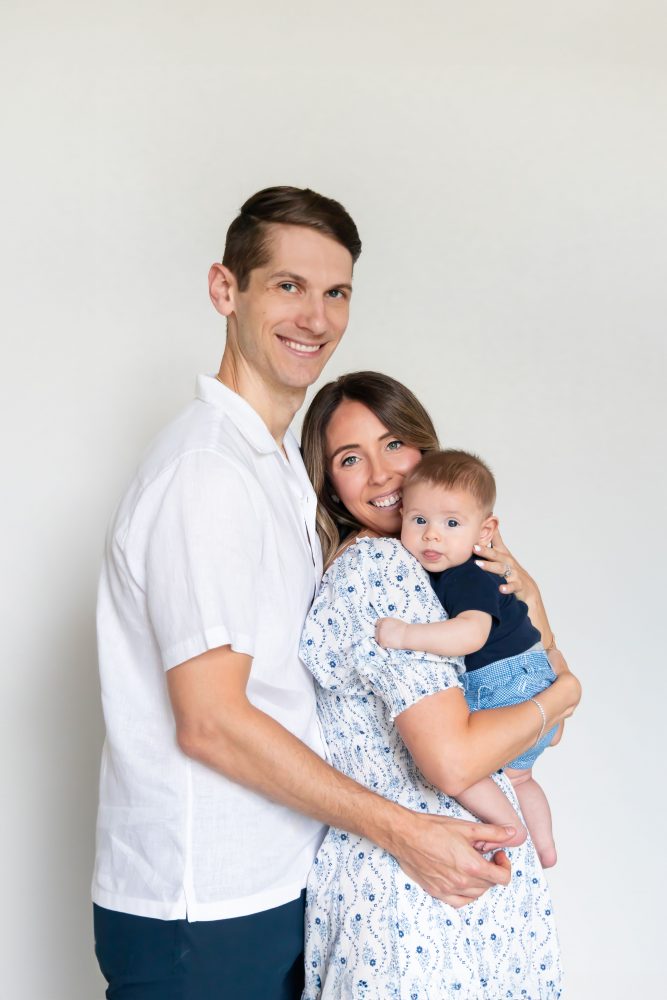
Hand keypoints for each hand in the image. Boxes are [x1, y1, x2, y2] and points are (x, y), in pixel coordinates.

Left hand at [375, 617, 407, 648]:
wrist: (408, 635)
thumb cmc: (406, 630)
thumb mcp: (396, 623)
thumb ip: (389, 625)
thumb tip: (388, 629)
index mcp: (384, 620)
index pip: (377, 623)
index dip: (380, 628)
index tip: (382, 631)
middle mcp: (381, 626)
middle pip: (376, 631)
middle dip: (381, 635)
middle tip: (387, 638)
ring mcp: (380, 634)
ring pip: (377, 639)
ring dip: (382, 641)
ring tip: (391, 641)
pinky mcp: (382, 641)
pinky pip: (381, 645)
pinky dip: (386, 646)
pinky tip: (392, 644)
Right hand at [390, 812, 513, 907]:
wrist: (406, 835)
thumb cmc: (434, 828)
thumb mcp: (466, 827)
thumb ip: (493, 833)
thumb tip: (512, 833)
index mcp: (473, 866)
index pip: (502, 878)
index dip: (505, 865)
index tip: (498, 854)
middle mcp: (462, 882)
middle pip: (489, 885)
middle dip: (492, 870)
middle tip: (484, 855)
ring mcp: (449, 890)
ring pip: (476, 894)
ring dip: (480, 882)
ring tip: (472, 865)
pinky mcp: (437, 892)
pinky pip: (459, 902)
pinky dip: (466, 894)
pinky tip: (462, 881)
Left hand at [474, 527, 537, 603]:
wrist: (528, 588)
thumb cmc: (511, 568)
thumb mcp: (503, 553)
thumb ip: (495, 539)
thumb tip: (489, 523)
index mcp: (502, 554)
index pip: (494, 542)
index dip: (485, 537)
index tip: (475, 531)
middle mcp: (508, 561)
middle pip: (495, 555)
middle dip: (484, 551)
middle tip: (473, 547)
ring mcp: (513, 573)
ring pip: (501, 568)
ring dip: (490, 566)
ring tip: (479, 565)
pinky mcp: (518, 585)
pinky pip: (512, 586)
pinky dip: (507, 587)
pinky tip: (501, 589)